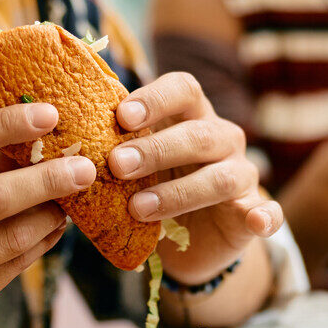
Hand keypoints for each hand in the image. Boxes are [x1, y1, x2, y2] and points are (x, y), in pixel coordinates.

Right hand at [0, 104, 95, 327]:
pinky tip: (54, 228)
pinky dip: (42, 242)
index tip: (48, 113)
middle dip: (49, 177)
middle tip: (84, 165)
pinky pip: (15, 266)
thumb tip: (30, 133)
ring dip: (51, 213)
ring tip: (72, 198)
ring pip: (13, 236)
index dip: (5, 123)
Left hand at [107, 72, 283, 284]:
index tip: (121, 116)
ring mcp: (242, 175)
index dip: (155, 98)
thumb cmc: (152, 185)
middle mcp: (221, 138)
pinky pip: (268, 211)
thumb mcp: (132, 163)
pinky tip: (257, 220)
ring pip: (221, 176)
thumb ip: (112, 145)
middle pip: (198, 134)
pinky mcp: (253, 213)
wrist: (188, 238)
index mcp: (191, 115)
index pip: (184, 89)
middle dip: (156, 149)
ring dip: (179, 192)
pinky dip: (266, 214)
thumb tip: (59, 128)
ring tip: (138, 207)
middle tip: (117, 165)